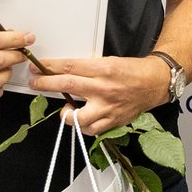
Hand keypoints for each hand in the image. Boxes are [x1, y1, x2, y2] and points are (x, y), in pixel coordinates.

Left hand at [30, 54, 170, 135]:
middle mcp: (104, 88)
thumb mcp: (109, 62)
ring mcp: (108, 107)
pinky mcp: (112, 121)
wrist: (155, 83)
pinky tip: (82, 119)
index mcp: (104, 69)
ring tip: (66, 109)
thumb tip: (64, 72)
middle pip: (67, 85)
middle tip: (36, 83)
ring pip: (77, 116)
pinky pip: (90, 129)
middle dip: (45, 83)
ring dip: (65, 113)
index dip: (49, 67)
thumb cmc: (133, 72)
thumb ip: (88, 69)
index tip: (39, 68)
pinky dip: (82, 126)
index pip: (69, 67)